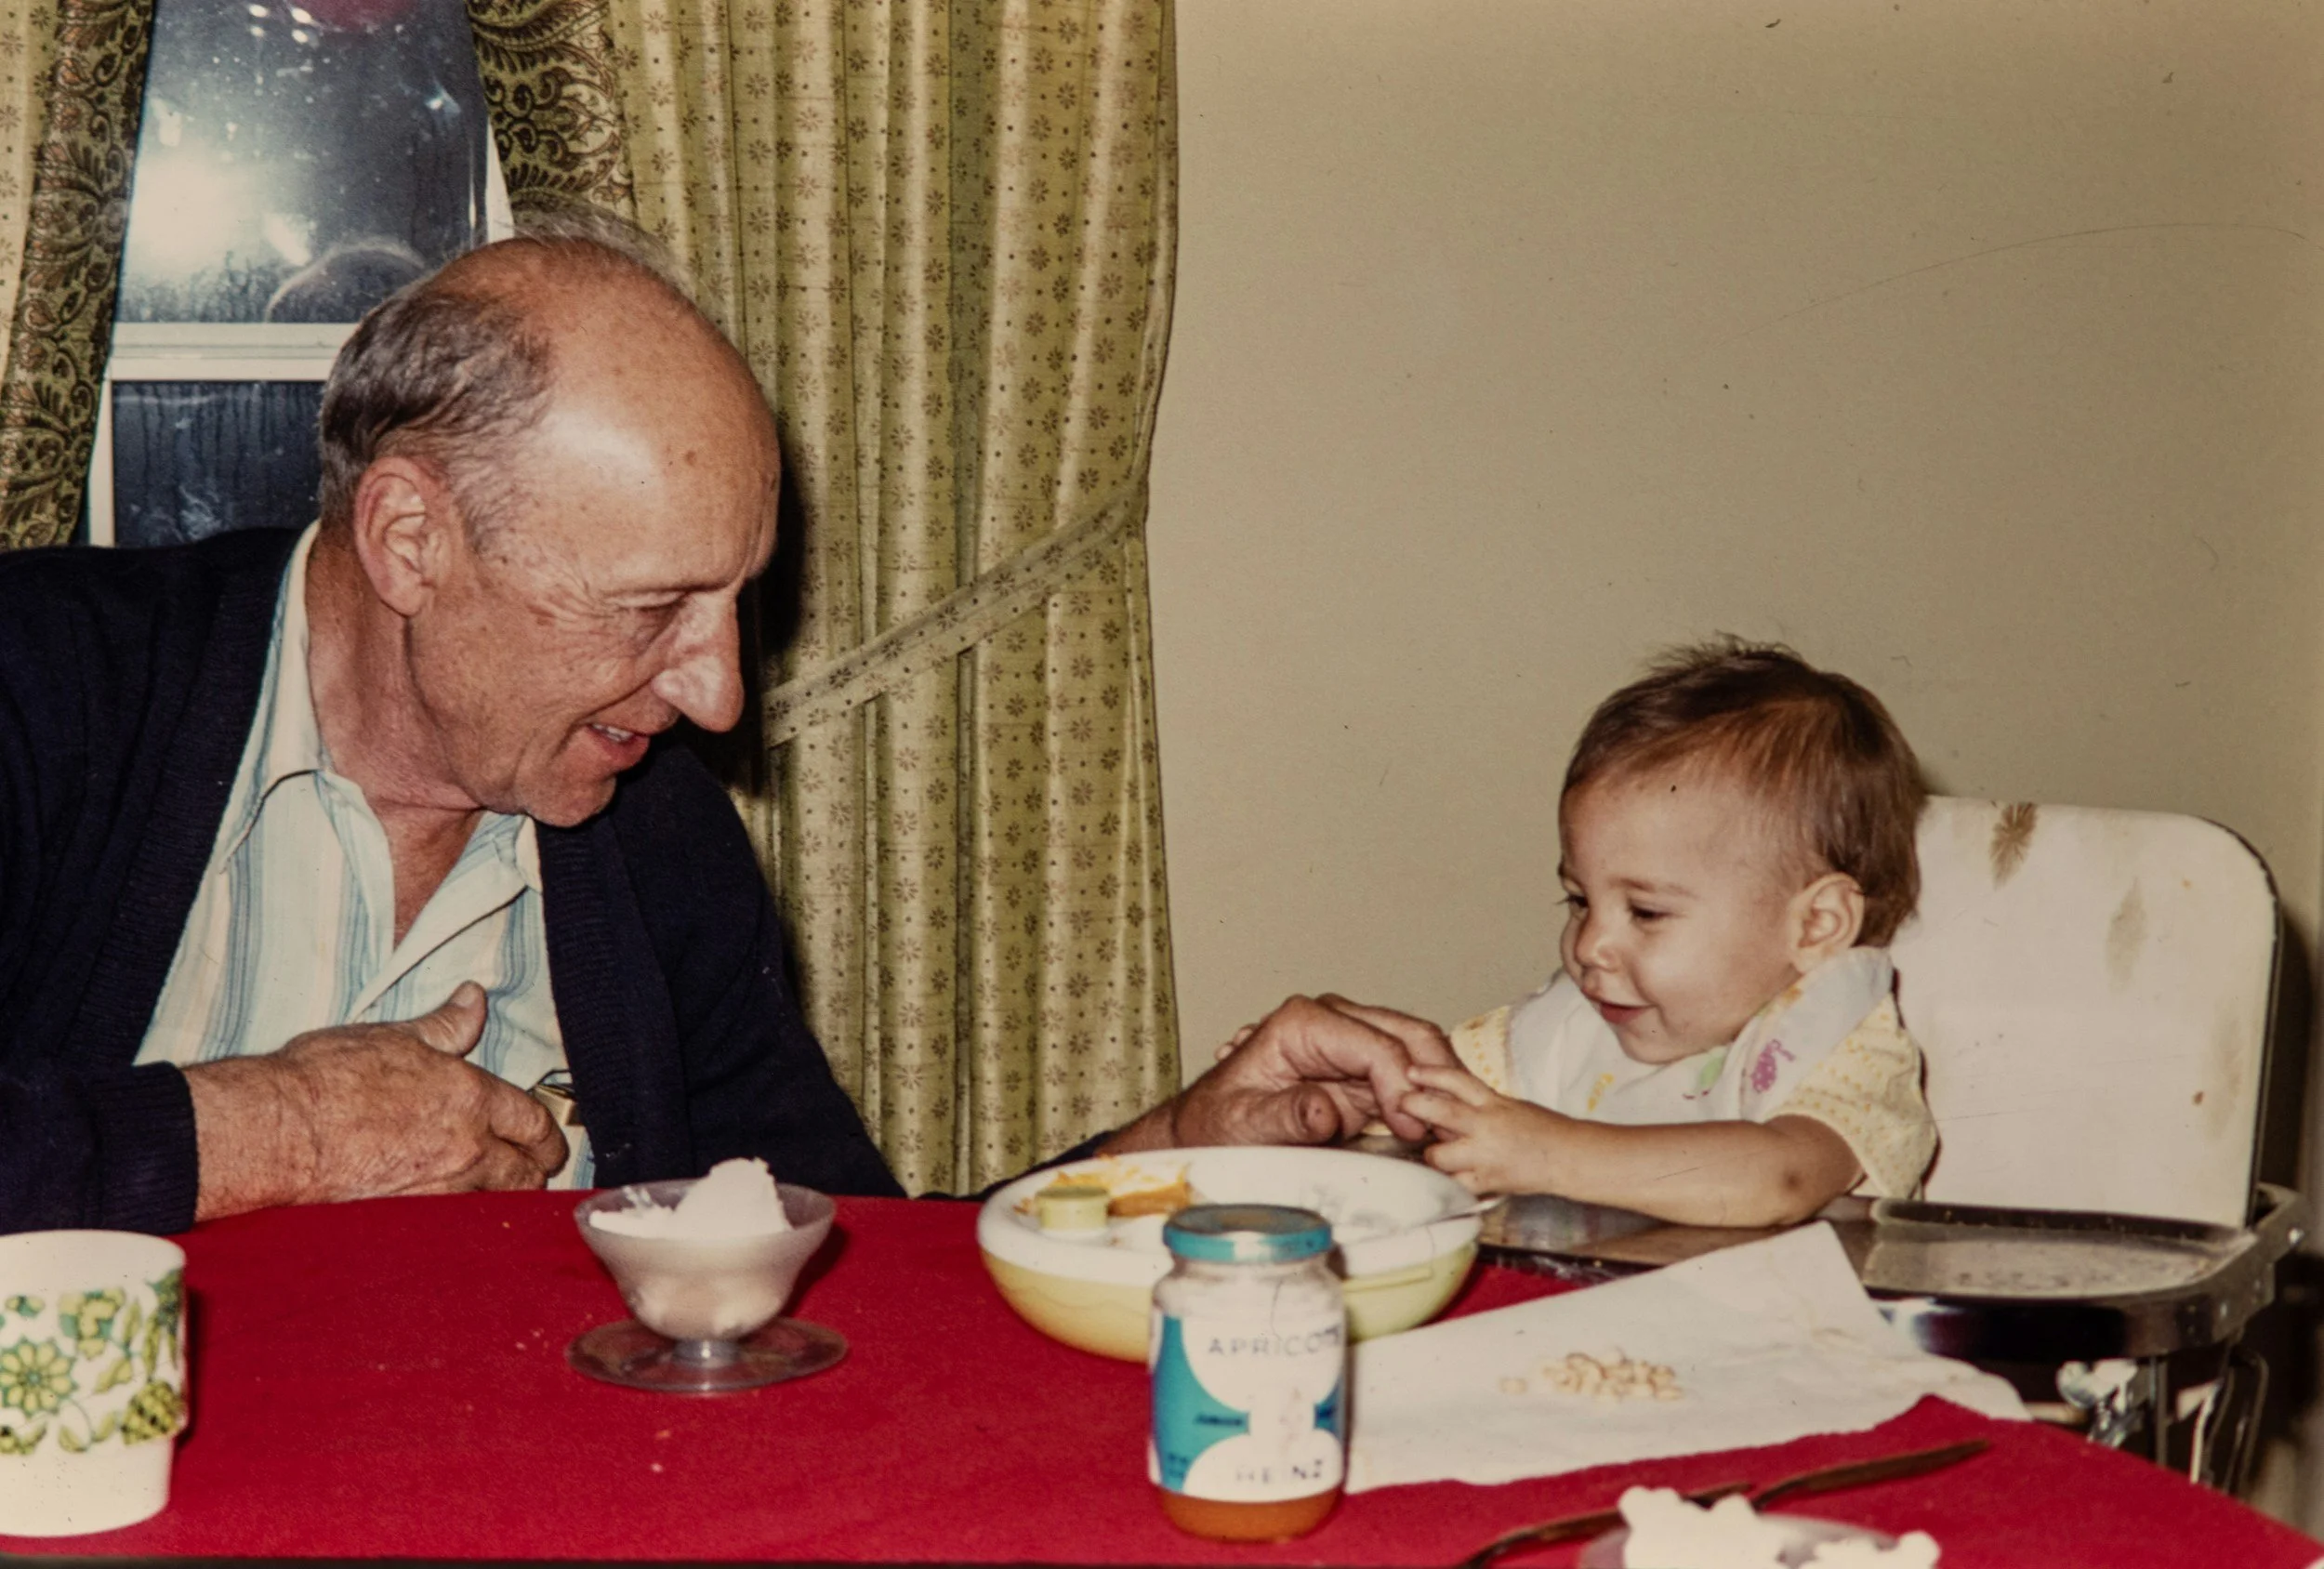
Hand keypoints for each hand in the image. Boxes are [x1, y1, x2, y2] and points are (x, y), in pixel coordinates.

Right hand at [186, 982, 569, 1221]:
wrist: (278, 1130)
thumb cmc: (328, 1078)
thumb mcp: (395, 1037)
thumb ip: (445, 1026)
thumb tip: (474, 999)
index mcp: (470, 1098)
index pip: (532, 1121)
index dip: (547, 1135)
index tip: (548, 1142)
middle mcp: (465, 1148)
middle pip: (525, 1172)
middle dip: (534, 1171)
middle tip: (532, 1169)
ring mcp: (438, 1188)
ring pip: (494, 1202)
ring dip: (502, 1198)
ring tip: (498, 1194)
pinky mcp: (407, 1217)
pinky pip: (454, 1222)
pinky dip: (462, 1220)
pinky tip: (453, 1216)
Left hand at [1106, 993, 1458, 1151]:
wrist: (1210, 1130)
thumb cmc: (1218, 1124)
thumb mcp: (1241, 1124)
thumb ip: (1283, 1116)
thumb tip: (1323, 1109)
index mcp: (1303, 1024)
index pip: (1375, 1044)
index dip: (1402, 1085)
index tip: (1412, 1127)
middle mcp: (1333, 1022)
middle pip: (1409, 1035)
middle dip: (1437, 1078)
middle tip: (1449, 1127)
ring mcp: (1352, 1043)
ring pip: (1419, 1050)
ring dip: (1441, 1085)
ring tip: (1451, 1129)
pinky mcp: (1363, 1071)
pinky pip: (1411, 1074)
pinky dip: (1431, 1096)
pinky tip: (1439, 1126)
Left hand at [1401, 1063, 1568, 1195]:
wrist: (1568, 1157)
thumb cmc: (1542, 1130)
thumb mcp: (1509, 1106)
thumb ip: (1479, 1105)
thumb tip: (1445, 1104)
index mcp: (1493, 1102)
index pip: (1457, 1080)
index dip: (1430, 1073)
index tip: (1411, 1072)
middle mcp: (1486, 1125)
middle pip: (1441, 1111)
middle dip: (1415, 1107)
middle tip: (1403, 1106)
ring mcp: (1484, 1155)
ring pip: (1439, 1155)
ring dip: (1432, 1155)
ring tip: (1435, 1156)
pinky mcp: (1487, 1181)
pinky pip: (1454, 1185)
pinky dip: (1448, 1184)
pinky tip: (1447, 1181)